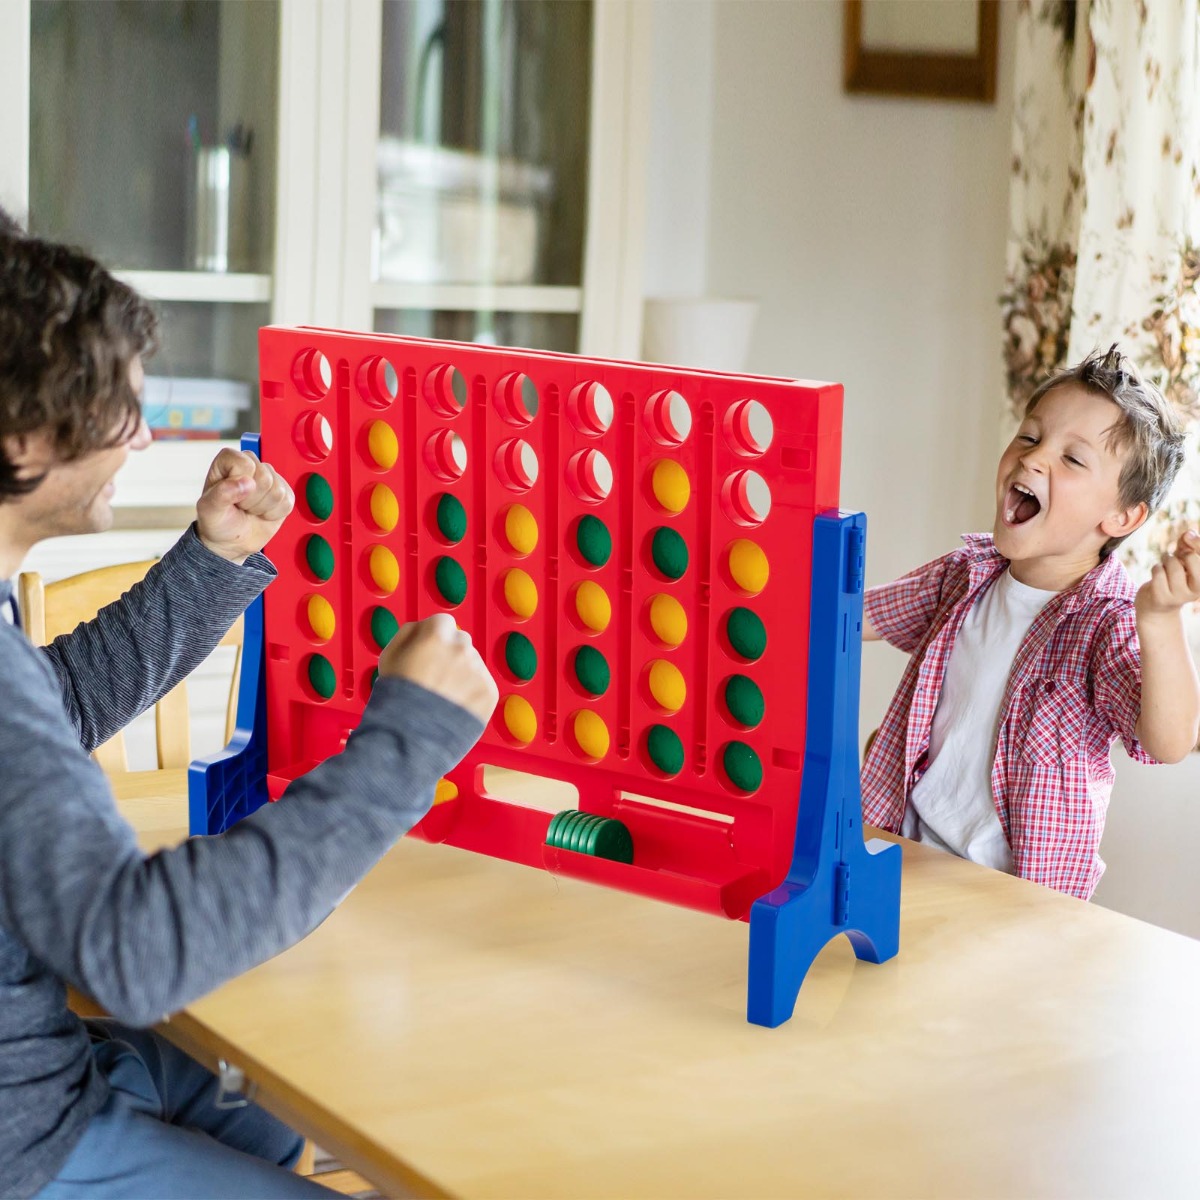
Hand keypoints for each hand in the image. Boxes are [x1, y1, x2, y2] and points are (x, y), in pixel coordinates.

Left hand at [196, 449, 293, 563]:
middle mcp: (251, 465)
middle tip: (241, 506)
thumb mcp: (210, 510)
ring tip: (250, 510)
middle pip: (265, 478)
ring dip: (263, 508)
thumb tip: (246, 482)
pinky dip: (274, 514)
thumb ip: (222, 494)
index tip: (231, 496)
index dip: (240, 484)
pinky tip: (262, 513)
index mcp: (229, 461)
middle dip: (252, 500)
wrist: (231, 542)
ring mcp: (270, 477)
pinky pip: (287, 502)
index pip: (245, 464)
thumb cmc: (218, 522)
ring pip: (278, 491)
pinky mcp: (284, 492)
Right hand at [377, 613, 498, 724]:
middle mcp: (461, 648)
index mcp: (435, 635)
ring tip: (443, 698)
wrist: (410, 738)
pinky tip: (454, 707)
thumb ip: (408, 633)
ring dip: (462, 674)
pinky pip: (482, 684)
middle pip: (460, 642)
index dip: (433, 638)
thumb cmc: (395, 699)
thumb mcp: (389, 656)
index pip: (442, 622)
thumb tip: (422, 627)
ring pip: (472, 664)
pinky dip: (472, 694)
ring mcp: (478, 670)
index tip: (430, 652)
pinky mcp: (489, 692)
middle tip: (436, 678)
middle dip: (450, 655)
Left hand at [1136, 531, 1199, 618]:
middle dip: (1179, 553)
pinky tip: (1157, 574)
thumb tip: (1189, 533)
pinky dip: (1156, 568)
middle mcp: (1198, 590)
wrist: (1156, 607)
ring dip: (1165, 560)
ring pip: (1172, 564)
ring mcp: (1180, 596)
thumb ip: (1187, 546)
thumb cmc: (1172, 578)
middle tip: (1174, 558)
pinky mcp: (1162, 599)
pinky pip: (1158, 572)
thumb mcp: (1183, 561)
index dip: (1198, 543)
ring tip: (1164, 566)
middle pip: (1190, 557)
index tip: (1188, 535)